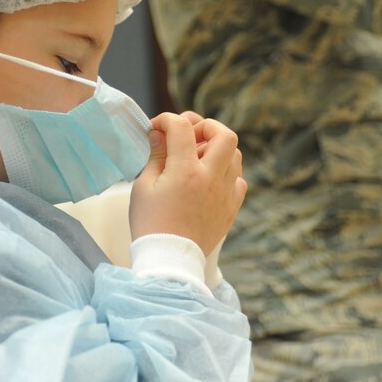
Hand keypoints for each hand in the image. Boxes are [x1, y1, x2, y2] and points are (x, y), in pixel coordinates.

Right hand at [129, 112, 246, 255]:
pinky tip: (208, 180)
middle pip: (225, 134)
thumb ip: (155, 156)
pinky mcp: (231, 208)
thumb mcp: (143, 187)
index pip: (181, 127)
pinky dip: (225, 173)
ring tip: (197, 157)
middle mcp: (211, 178)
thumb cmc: (150, 224)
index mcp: (185, 171)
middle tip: (190, 134)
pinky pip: (238, 180)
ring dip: (217, 149)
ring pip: (235, 155)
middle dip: (206, 126)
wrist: (170, 261)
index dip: (166, 120)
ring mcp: (226, 193)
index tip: (157, 128)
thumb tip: (160, 134)